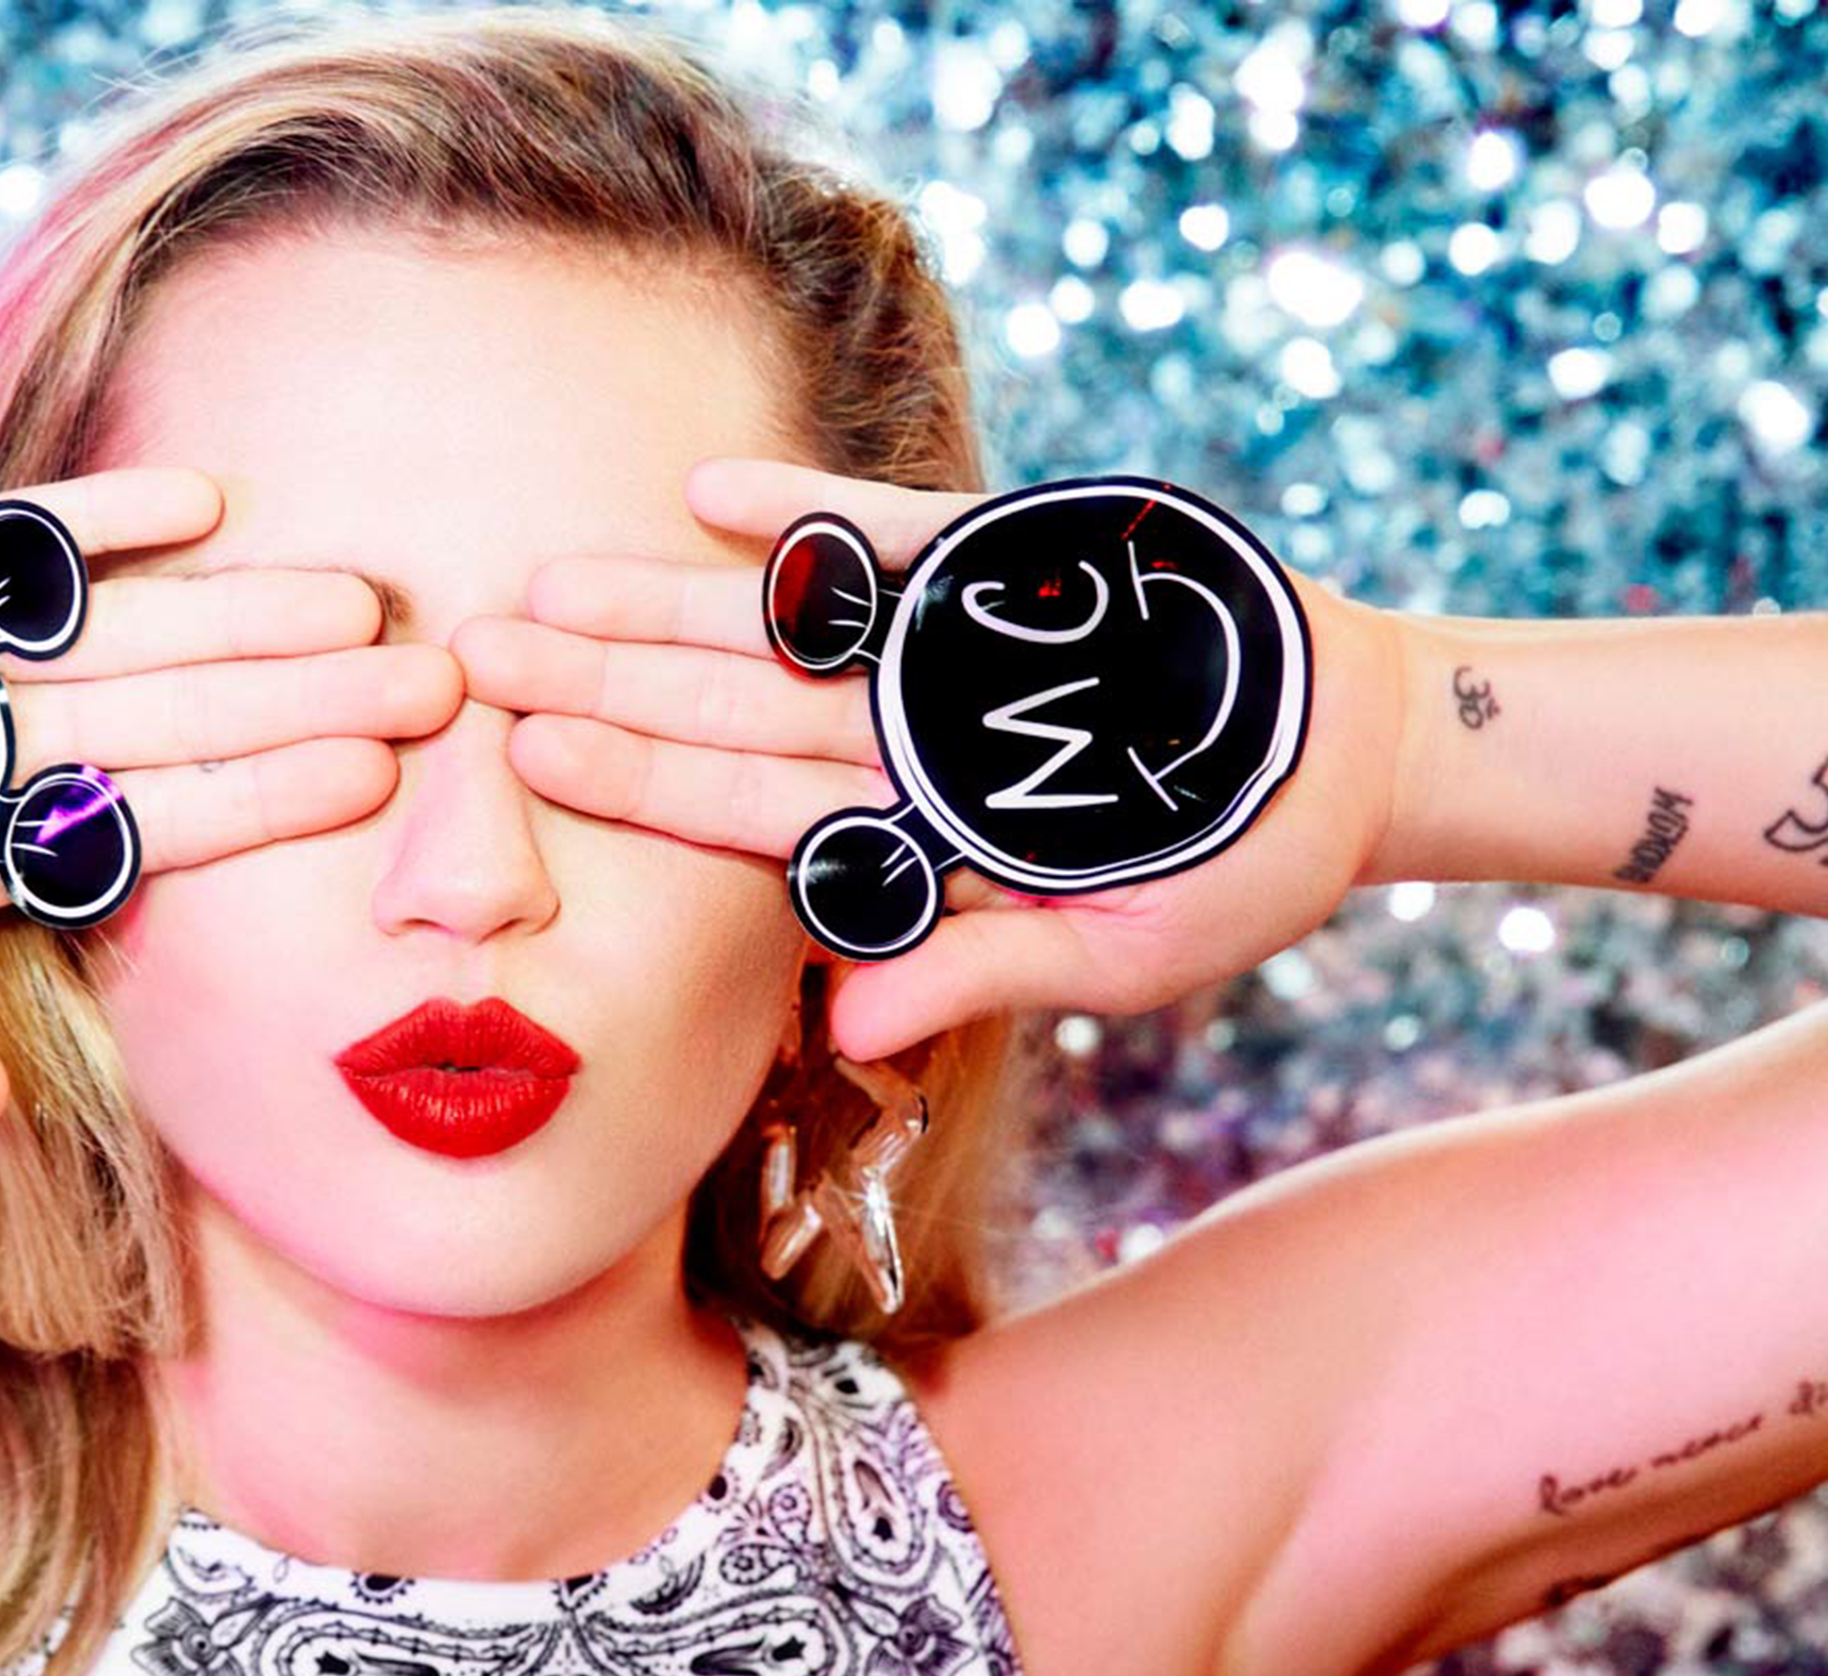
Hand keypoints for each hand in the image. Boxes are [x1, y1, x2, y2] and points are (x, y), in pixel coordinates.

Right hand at [0, 467, 455, 1124]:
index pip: (151, 826)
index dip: (263, 800)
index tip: (372, 784)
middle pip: (176, 721)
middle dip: (301, 698)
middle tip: (439, 678)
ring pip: (123, 628)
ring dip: (239, 606)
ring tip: (360, 591)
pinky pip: (8, 540)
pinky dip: (96, 518)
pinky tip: (207, 499)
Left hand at [451, 455, 1412, 1060]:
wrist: (1354, 759)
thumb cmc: (1228, 873)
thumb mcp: (1115, 951)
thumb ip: (975, 965)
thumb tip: (838, 1031)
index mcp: (915, 835)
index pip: (745, 814)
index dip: (635, 782)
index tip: (527, 758)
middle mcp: (903, 739)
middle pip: (728, 715)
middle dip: (602, 686)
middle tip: (473, 659)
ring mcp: (949, 650)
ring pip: (779, 627)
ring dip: (664, 602)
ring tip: (550, 578)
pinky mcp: (1011, 565)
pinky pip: (890, 532)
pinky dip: (808, 512)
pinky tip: (707, 490)